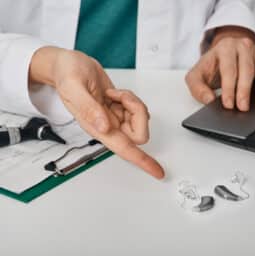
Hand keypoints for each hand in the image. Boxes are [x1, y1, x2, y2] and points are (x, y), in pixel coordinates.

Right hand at [30, 47, 164, 178]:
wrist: (69, 65)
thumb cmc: (67, 74)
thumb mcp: (73, 86)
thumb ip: (88, 108)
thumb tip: (104, 127)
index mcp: (96, 127)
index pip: (124, 149)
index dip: (142, 161)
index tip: (157, 172)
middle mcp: (107, 125)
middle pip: (139, 133)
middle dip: (138, 112)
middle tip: (122, 98)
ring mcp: (114, 117)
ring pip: (139, 119)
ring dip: (132, 103)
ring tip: (115, 93)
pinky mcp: (118, 107)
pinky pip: (136, 109)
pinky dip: (131, 99)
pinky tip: (116, 93)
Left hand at [186, 26, 254, 110]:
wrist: (218, 58)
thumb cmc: (207, 67)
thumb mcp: (194, 76)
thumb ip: (197, 88)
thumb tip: (209, 99)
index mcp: (224, 48)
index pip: (228, 69)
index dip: (228, 88)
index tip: (228, 103)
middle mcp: (241, 46)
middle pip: (246, 69)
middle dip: (243, 90)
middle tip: (241, 107)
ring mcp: (252, 51)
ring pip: (254, 70)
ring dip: (250, 89)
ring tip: (245, 105)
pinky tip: (251, 97)